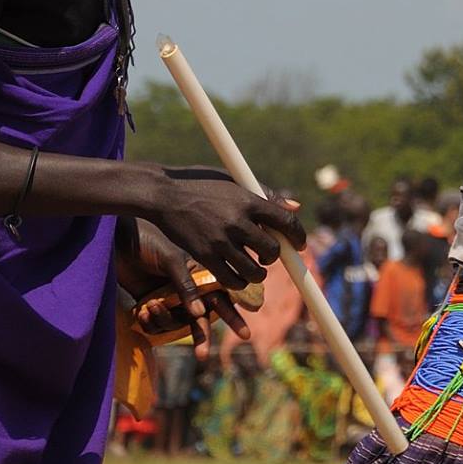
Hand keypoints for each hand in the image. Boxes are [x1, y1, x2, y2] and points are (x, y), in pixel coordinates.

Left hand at [115, 216, 257, 359]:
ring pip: (175, 324)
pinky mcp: (150, 306)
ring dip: (164, 320)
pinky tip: (141, 310)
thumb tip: (200, 314)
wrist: (116, 240)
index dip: (232, 317)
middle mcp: (187, 290)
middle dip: (201, 338)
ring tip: (151, 307)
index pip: (221, 298)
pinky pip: (155, 325)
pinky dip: (149, 322)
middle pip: (200, 320)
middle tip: (203, 357)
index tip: (245, 335)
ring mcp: (169, 299)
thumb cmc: (149, 243)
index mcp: (200, 275)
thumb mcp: (171, 261)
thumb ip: (186, 287)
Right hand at [144, 166, 303, 294]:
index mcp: (249, 200)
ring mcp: (220, 241)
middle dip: (275, 256)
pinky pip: (231, 279)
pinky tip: (238, 276)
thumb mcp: (235, 181)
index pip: (286, 221)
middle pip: (272, 250)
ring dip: (259, 273)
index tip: (299, 244)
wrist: (163, 193)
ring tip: (255, 269)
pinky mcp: (204, 256)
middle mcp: (238, 222)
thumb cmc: (201, 184)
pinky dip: (239, 282)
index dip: (298, 236)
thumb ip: (265, 194)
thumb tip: (296, 207)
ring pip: (254, 271)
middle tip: (267, 255)